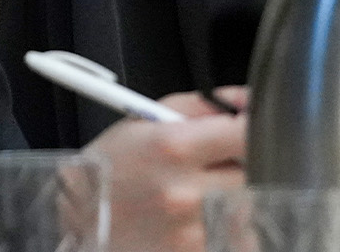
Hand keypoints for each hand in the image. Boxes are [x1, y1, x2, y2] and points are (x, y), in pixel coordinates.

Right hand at [84, 87, 247, 251]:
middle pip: (255, 173)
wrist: (81, 217)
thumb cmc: (112, 165)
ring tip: (205, 192)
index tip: (257, 130)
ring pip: (248, 208)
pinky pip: (235, 238)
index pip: (246, 133)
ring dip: (236, 197)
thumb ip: (206, 104)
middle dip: (246, 164)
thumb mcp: (149, 117)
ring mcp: (191, 232)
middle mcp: (186, 192)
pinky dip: (226, 226)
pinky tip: (202, 217)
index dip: (258, 129)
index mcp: (175, 148)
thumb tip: (251, 101)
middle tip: (223, 163)